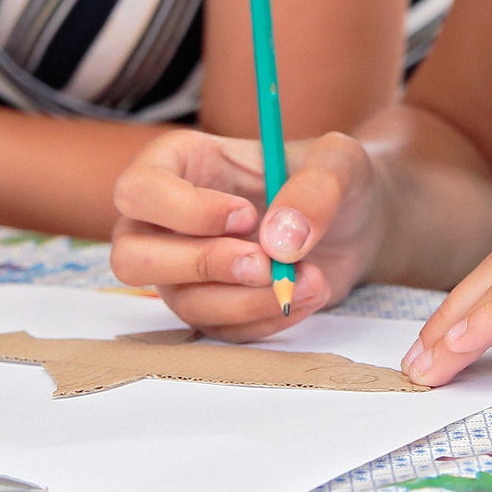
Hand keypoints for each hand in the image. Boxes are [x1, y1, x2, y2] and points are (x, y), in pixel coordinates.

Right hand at [108, 128, 388, 337]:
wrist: (359, 222)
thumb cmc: (336, 178)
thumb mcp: (342, 160)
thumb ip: (317, 188)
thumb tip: (279, 241)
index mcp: (181, 164)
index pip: (138, 191)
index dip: (185, 211)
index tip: (246, 214)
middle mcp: (167, 220)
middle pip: (132, 257)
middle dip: (202, 265)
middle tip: (264, 262)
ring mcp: (183, 270)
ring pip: (181, 303)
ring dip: (247, 301)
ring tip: (309, 279)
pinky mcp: (211, 308)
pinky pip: (219, 331)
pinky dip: (267, 320)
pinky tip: (309, 293)